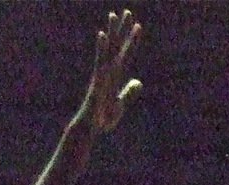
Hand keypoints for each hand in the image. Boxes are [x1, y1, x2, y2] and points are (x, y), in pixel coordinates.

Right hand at [82, 10, 142, 132]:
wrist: (91, 129)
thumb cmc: (103, 119)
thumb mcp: (121, 105)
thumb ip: (129, 92)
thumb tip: (138, 81)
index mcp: (115, 76)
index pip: (126, 54)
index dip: (132, 41)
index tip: (138, 26)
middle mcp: (108, 71)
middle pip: (117, 46)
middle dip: (122, 29)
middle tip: (127, 11)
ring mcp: (102, 74)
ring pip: (108, 49)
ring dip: (111, 32)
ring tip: (113, 15)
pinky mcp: (97, 79)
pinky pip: (100, 61)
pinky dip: (102, 48)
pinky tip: (103, 34)